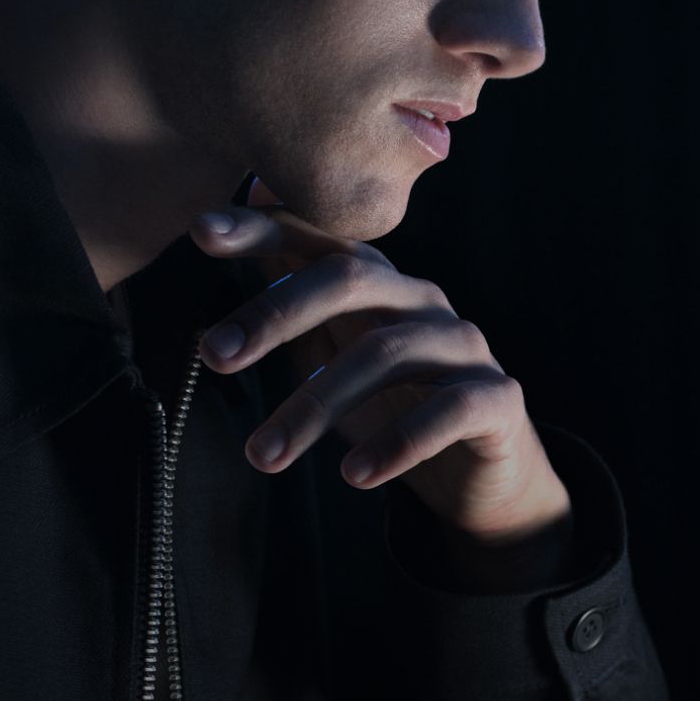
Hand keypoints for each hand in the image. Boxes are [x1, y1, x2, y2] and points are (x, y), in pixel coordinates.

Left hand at [186, 198, 574, 556]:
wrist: (481, 476)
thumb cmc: (397, 407)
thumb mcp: (336, 351)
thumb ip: (293, 300)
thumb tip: (229, 224)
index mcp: (380, 283)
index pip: (320, 238)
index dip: (262, 229)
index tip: (202, 231)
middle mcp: (422, 301)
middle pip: (351, 279)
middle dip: (276, 312)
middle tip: (214, 355)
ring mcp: (464, 346)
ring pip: (384, 354)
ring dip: (313, 406)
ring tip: (263, 456)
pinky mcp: (497, 398)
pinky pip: (447, 411)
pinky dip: (396, 443)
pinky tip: (353, 475)